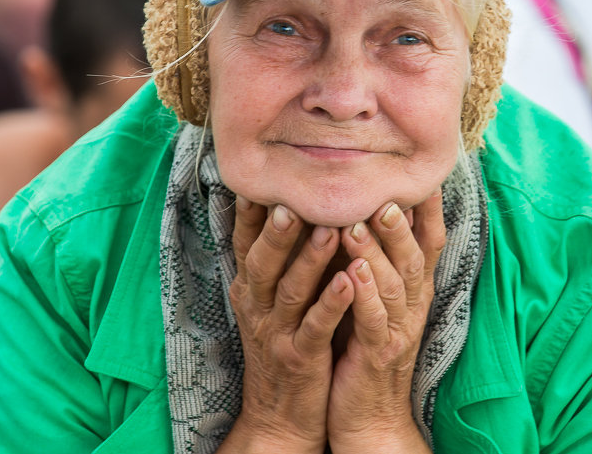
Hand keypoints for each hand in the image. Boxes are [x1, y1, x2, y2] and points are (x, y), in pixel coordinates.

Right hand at [224, 198, 352, 453]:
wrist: (280, 414)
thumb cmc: (284, 340)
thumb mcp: (271, 299)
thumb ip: (280, 256)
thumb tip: (295, 201)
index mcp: (250, 287)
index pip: (244, 242)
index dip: (249, 211)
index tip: (259, 177)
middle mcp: (257, 305)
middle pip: (261, 261)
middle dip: (277, 230)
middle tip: (293, 198)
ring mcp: (277, 332)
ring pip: (290, 290)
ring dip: (309, 259)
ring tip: (330, 229)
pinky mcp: (300, 357)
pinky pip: (315, 328)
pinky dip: (330, 305)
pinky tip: (347, 283)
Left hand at [326, 191, 445, 452]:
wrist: (370, 417)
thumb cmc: (366, 347)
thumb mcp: (378, 298)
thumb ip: (377, 257)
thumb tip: (367, 207)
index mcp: (415, 289)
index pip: (430, 241)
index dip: (428, 207)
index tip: (420, 172)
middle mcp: (414, 305)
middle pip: (415, 256)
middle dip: (401, 223)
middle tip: (385, 190)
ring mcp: (399, 330)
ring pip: (395, 284)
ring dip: (378, 252)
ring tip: (357, 222)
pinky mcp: (378, 355)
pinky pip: (374, 321)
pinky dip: (365, 295)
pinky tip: (352, 274)